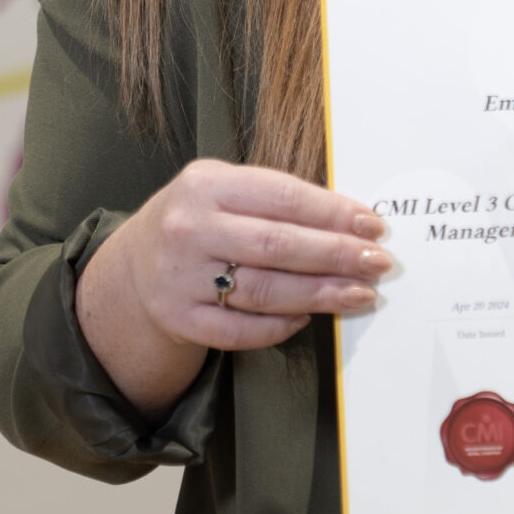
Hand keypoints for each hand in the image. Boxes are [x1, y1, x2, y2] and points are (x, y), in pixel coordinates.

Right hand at [76, 161, 392, 416]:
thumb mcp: (225, 190)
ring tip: (359, 294)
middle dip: (337, 255)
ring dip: (321, 294)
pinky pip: (242, 329)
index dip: (333, 213)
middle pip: (278, 245)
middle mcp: (188, 228)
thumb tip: (350, 221)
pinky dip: (281, 325)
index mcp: (205, 184)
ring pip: (266, 290)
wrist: (136, 264)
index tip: (372, 226)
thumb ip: (276, 199)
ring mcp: (181, 277)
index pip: (282, 197)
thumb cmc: (199, 221)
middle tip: (377, 263)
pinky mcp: (180, 318)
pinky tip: (308, 316)